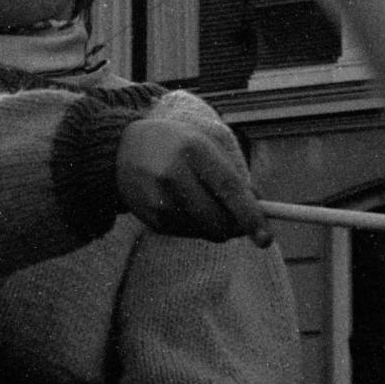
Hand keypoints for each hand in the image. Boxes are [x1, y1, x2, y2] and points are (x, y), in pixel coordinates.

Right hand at [116, 114, 273, 241]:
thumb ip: (232, 175)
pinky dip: (195, 226)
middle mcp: (174, 175)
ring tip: (202, 201)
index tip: (265, 237)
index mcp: (194, 150)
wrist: (119, 151)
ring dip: (215, 225)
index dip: (250, 215)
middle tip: (241, 222)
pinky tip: (182, 204)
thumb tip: (259, 208)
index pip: (229, 189)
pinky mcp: (151, 219)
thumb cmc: (174, 145)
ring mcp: (159, 199)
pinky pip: (188, 234)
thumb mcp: (204, 145)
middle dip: (236, 227)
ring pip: (205, 231)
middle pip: (218, 219)